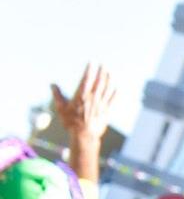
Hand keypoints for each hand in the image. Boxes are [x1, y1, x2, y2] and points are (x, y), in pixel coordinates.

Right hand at [50, 65, 115, 184]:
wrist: (84, 136)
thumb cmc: (70, 122)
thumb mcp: (61, 108)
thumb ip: (57, 95)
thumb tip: (52, 84)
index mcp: (81, 95)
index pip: (87, 79)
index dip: (90, 70)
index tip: (92, 62)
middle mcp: (93, 98)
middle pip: (99, 82)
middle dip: (101, 72)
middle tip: (104, 64)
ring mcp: (101, 105)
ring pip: (107, 90)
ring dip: (109, 80)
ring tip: (110, 73)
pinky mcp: (106, 112)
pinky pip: (112, 101)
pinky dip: (115, 93)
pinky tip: (117, 88)